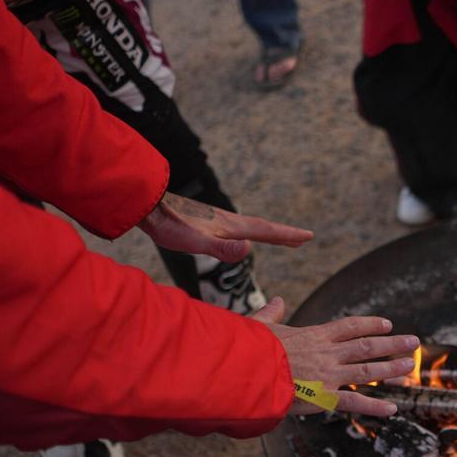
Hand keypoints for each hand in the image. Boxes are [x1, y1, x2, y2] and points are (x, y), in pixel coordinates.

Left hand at [138, 192, 313, 262]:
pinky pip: (238, 227)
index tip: (309, 236)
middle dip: (284, 234)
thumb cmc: (169, 226)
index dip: (288, 235)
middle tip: (304, 238)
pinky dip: (251, 231)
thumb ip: (222, 248)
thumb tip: (249, 250)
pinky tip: (243, 235)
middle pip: (263, 228)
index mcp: (230, 227)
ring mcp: (217, 220)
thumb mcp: (196, 242)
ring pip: (251, 227)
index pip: (266, 231)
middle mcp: (228, 221)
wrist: (147, 206)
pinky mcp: (206, 222)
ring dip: (269, 232)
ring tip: (280, 237)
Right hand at [250, 298, 419, 416]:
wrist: (247, 372)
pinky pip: (355, 402)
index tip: (387, 324)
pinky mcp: (324, 396)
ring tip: (411, 366)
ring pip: (368, 369)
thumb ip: (272, 313)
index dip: (371, 324)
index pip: (350, 326)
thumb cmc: (250, 349)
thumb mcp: (261, 325)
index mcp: (314, 335)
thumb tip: (276, 300)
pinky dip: (375, 406)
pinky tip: (392, 408)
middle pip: (367, 345)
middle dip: (393, 344)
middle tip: (413, 342)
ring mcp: (329, 374)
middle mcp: (327, 353)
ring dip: (391, 368)